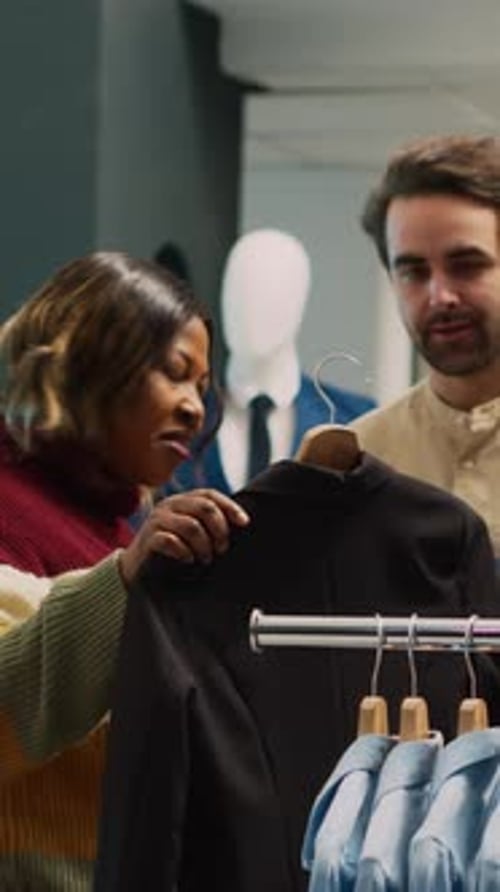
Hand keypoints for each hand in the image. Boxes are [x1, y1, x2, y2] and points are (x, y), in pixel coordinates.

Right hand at [119, 489, 249, 585]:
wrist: (138, 567)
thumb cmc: (173, 550)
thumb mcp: (192, 532)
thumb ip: (208, 523)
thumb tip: (242, 524)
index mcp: (183, 501)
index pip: (210, 495)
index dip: (230, 507)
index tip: (244, 523)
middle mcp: (170, 505)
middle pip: (204, 508)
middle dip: (219, 529)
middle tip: (222, 548)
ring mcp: (157, 520)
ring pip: (191, 526)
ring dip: (204, 545)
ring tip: (205, 559)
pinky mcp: (148, 538)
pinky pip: (170, 541)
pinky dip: (184, 552)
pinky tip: (188, 560)